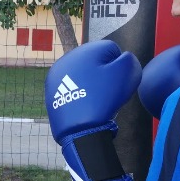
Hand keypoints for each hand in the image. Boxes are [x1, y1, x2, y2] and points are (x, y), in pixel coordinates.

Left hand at [44, 40, 141, 180]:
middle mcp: (67, 58)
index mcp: (84, 50)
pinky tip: (83, 104)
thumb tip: (122, 58)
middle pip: (94, 61)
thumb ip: (128, 59)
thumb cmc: (104, 100)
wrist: (79, 130)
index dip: (118, 68)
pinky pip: (71, 87)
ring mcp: (56, 75)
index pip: (111, 50)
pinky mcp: (50, 90)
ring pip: (82, 74)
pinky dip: (78, 92)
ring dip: (90, 82)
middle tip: (105, 93)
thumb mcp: (126, 75)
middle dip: (102, 73)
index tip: (115, 83)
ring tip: (94, 100)